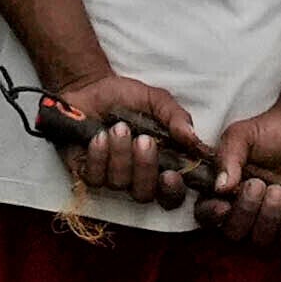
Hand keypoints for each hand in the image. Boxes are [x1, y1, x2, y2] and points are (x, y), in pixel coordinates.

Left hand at [27, 67, 204, 209]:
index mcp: (160, 164)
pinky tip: (99, 136)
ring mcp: (110, 177)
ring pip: (119, 183)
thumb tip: (194, 140)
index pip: (172, 194)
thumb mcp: (157, 100)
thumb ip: (177, 118)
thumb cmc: (127, 96)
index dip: (172, 191)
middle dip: (145, 167)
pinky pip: (94, 177)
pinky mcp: (86, 172)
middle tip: (143, 140)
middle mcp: (136, 177)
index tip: (171, 174)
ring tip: (118, 127)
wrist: (90, 87)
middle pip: (145, 194)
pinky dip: (98, 156)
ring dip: (120, 155)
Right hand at [205, 102, 280, 244]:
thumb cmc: (269, 132)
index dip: (211, 215)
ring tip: (279, 191)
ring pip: (260, 240)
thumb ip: (227, 157)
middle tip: (258, 185)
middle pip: (234, 232)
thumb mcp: (242, 136)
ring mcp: (269, 221)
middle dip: (245, 212)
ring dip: (268, 218)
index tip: (223, 205)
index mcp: (222, 192)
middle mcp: (243, 212)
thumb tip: (220, 188)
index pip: (206, 215)